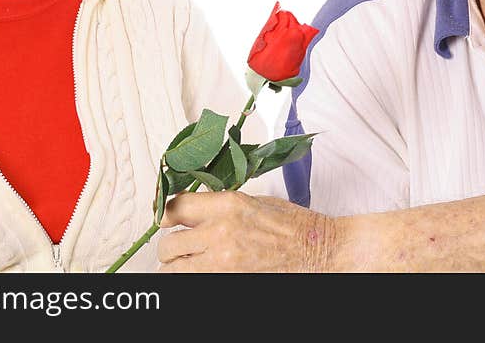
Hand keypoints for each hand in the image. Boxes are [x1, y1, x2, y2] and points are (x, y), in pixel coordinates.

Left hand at [157, 191, 334, 271]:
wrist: (318, 250)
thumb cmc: (294, 226)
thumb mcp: (253, 201)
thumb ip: (219, 206)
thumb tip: (191, 212)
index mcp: (227, 205)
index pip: (175, 208)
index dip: (166, 215)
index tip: (166, 221)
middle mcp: (221, 233)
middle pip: (168, 245)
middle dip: (171, 247)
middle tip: (178, 247)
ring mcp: (222, 264)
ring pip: (174, 270)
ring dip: (178, 266)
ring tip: (188, 264)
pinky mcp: (227, 282)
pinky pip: (193, 282)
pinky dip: (193, 278)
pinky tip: (204, 272)